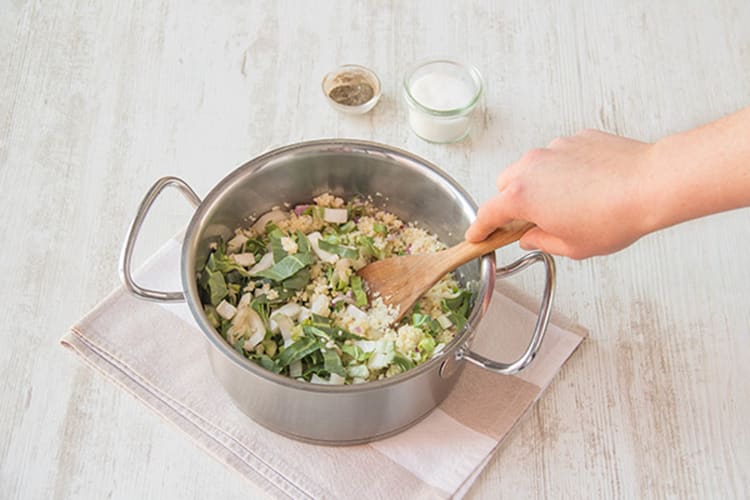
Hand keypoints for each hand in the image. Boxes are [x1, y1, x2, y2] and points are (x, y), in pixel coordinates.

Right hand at [465, 129, 653, 258]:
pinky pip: (558, 156)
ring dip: (538, 185)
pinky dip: (563, 171)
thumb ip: (542, 242)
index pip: (488, 213)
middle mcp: (532, 166)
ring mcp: (554, 148)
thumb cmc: (614, 217)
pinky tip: (587, 187)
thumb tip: (532, 237)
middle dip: (510, 203)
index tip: (477, 234)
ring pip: (531, 168)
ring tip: (567, 204)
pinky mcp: (577, 139)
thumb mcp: (572, 247)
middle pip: (505, 185)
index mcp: (522, 196)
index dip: (479, 228)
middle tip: (530, 221)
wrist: (651, 185)